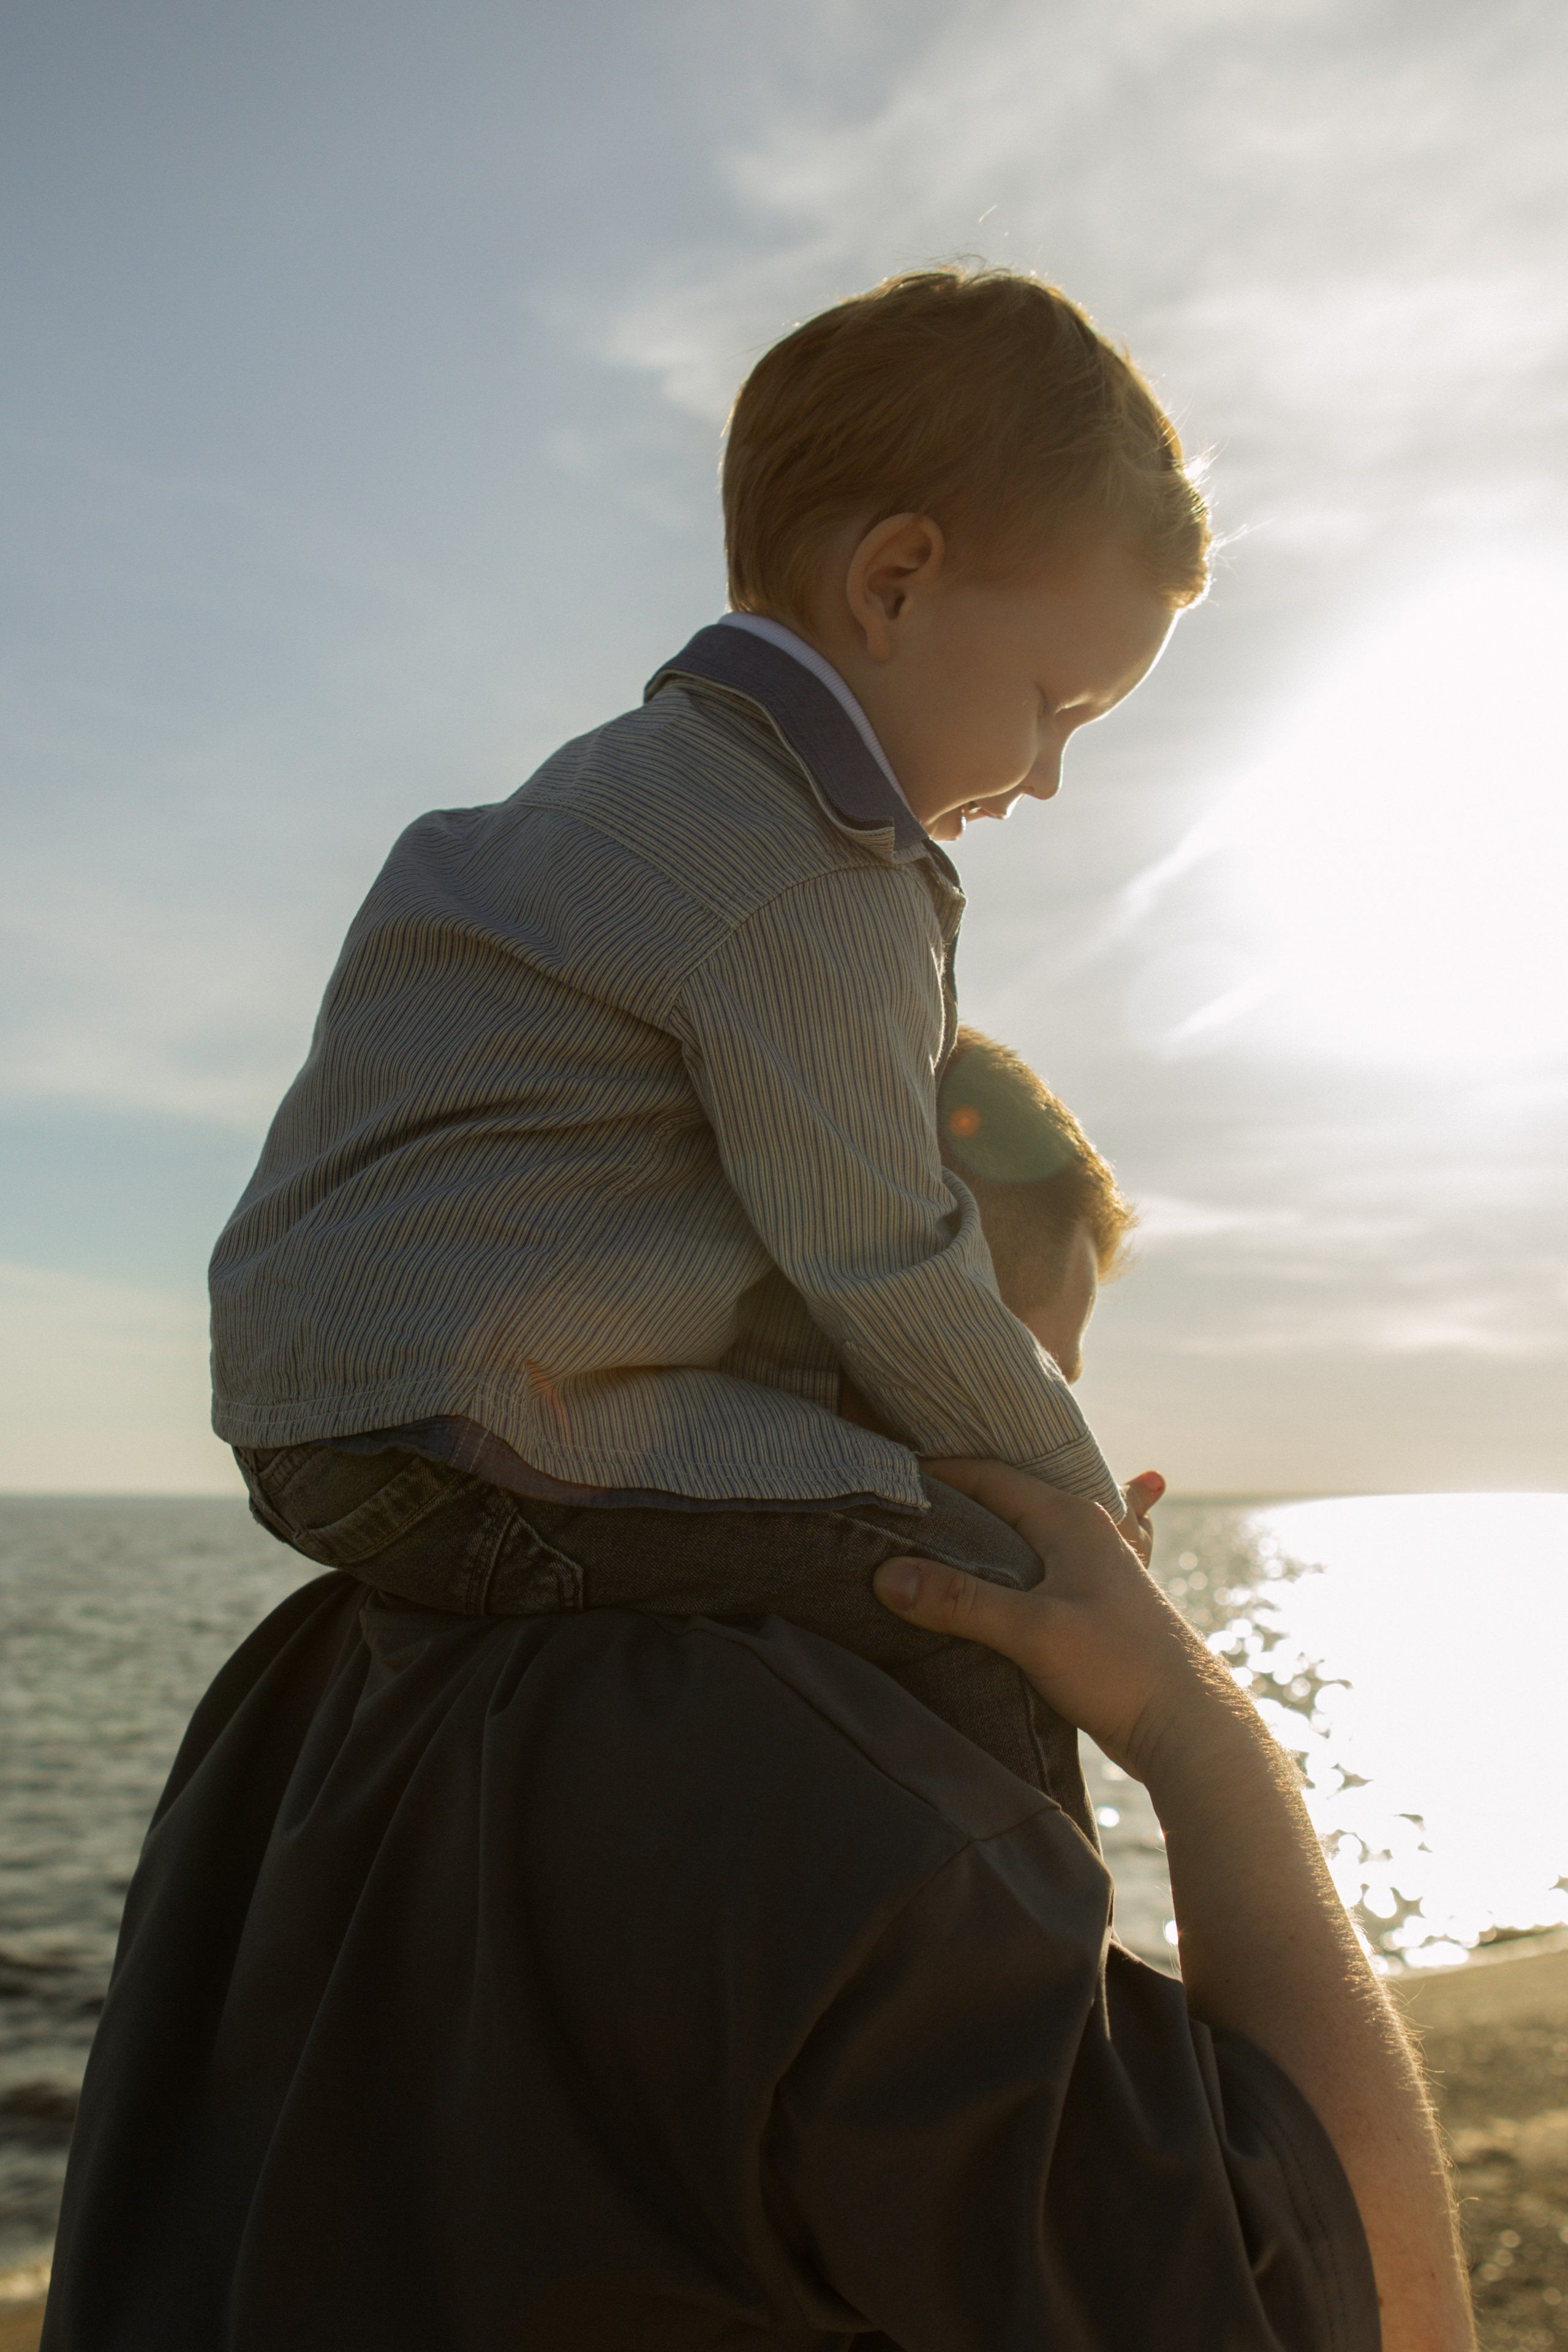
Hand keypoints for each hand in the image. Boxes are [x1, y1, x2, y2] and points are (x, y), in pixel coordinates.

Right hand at [876, 1458, 1234, 1781]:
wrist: (1188, 1728)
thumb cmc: (1120, 1668)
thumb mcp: (1032, 1631)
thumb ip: (959, 1600)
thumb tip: (885, 1576)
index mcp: (1072, 1518)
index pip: (989, 1474)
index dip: (935, 1474)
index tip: (884, 1481)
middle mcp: (1083, 1533)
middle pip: (1001, 1505)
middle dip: (949, 1509)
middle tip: (889, 1521)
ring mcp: (1089, 1572)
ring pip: (1015, 1544)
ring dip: (972, 1549)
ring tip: (917, 1560)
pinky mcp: (1088, 1610)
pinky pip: (1028, 1579)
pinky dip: (994, 1581)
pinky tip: (969, 1601)